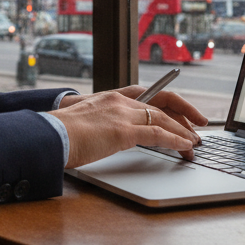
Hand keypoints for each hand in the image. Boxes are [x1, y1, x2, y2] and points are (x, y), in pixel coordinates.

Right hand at [51, 88, 207, 169]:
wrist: (48, 136)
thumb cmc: (60, 135)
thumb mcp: (84, 124)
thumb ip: (100, 126)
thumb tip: (106, 138)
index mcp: (109, 97)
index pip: (147, 97)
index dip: (167, 106)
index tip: (180, 115)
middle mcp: (118, 101)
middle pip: (160, 104)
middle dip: (182, 117)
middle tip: (196, 129)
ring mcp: (121, 114)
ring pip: (163, 118)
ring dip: (183, 131)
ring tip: (195, 142)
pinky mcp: (122, 131)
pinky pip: (157, 134)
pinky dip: (175, 140)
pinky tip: (185, 146)